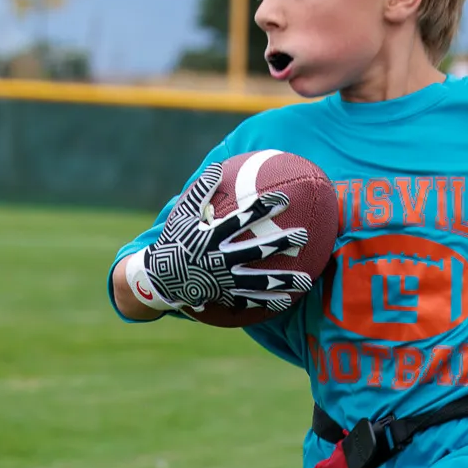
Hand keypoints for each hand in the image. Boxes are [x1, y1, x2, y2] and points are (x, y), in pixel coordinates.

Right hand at [134, 161, 316, 310]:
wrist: (159, 277)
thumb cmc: (174, 240)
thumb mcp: (182, 214)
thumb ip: (201, 191)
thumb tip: (218, 166)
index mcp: (211, 237)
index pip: (241, 221)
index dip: (262, 209)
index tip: (284, 200)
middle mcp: (220, 259)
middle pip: (256, 251)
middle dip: (281, 243)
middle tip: (303, 236)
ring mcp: (224, 281)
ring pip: (259, 281)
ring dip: (284, 281)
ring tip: (308, 280)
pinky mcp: (224, 296)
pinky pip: (250, 300)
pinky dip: (269, 301)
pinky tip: (289, 300)